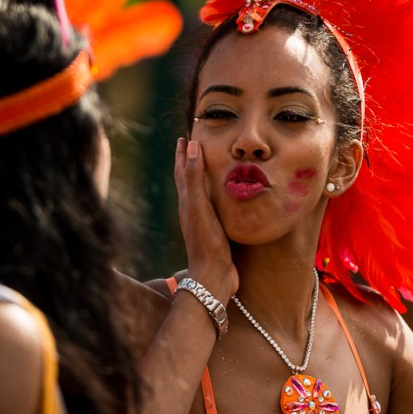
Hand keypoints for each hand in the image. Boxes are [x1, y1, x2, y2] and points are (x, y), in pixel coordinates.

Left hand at [174, 138, 237, 301]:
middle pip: (191, 180)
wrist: (213, 276)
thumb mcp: (199, 205)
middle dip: (192, 162)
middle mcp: (193, 209)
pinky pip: (217, 205)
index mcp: (187, 201)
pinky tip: (229, 196)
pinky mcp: (217, 230)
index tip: (184, 136)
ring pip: (204, 193)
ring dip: (207, 178)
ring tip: (215, 165)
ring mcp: (205, 220)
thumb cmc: (206, 241)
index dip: (182, 153)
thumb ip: (196, 177)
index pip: (183, 171)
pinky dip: (220, 194)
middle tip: (197, 145)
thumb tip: (191, 146)